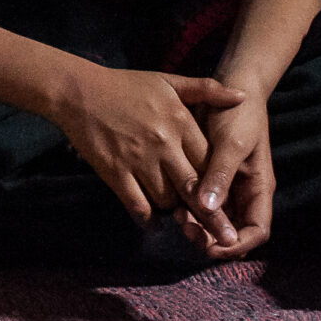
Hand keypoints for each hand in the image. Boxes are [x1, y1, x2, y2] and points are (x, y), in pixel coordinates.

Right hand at [52, 64, 243, 224]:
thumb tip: (242, 98)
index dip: (222, 185)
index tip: (236, 206)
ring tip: (182, 218)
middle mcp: (163, 144)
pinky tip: (156, 225)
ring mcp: (138, 160)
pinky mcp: (115, 172)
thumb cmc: (125, 85)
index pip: (210, 162)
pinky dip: (149, 220)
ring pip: (167, 200)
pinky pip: (138, 205)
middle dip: (213, 217)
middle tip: (227, 238)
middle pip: (195, 189)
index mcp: (180, 122)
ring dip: (176, 212)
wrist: (78, 91)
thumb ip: (207, 90)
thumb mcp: (168, 82)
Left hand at [184, 92, 273, 258]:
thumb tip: (208, 208)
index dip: (238, 243)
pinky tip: (168, 203)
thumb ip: (221, 175)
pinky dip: (185, 207)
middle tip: (186, 230)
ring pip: (211, 220)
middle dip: (211, 237)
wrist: (228, 87)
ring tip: (174, 217)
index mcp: (258, 189)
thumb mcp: (232, 143)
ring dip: (195, 224)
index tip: (213, 245)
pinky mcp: (205, 178)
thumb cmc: (237, 114)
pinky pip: (196, 202)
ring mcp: (223, 187)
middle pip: (231, 231)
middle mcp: (242, 194)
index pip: (257, 231)